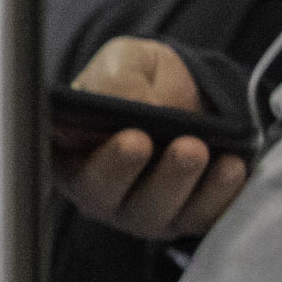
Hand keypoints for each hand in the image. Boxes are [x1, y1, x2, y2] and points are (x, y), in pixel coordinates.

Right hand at [56, 37, 250, 244]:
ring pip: (151, 213)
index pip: (50, 162)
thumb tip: (129, 103)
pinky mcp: (188, 219)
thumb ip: (117, 78)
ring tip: (194, 149)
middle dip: (120, 170)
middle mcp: (98, 191)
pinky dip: (217, 195)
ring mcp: (143, 211)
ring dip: (173, 181)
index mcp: (66, 152)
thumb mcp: (125, 62)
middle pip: (100, 196)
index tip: (104, 137)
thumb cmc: (143, 81)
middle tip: (141, 142)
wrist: (194, 94)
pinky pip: (201, 218)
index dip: (67, 155)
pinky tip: (231, 167)